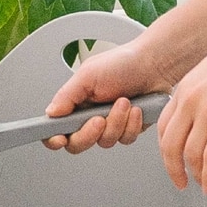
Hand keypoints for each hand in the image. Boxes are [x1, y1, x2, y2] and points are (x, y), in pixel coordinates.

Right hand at [44, 37, 170, 153]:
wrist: (155, 64)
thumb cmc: (123, 62)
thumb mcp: (88, 75)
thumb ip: (66, 95)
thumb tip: (51, 113)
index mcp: (75, 104)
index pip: (56, 129)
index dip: (54, 138)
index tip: (60, 138)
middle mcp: (89, 117)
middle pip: (78, 144)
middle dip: (89, 133)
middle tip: (98, 118)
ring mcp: (110, 125)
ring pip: (105, 142)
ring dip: (116, 122)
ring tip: (124, 102)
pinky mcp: (128, 129)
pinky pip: (125, 139)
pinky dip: (132, 124)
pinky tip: (136, 108)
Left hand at [157, 23, 206, 193]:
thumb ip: (204, 94)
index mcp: (184, 90)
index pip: (163, 127)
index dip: (165, 149)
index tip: (171, 160)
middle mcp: (190, 103)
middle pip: (170, 145)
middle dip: (173, 169)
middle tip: (179, 181)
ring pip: (191, 155)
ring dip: (195, 174)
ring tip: (201, 183)